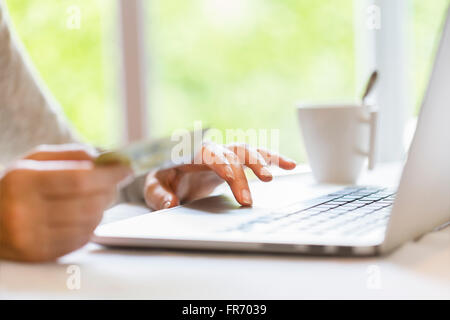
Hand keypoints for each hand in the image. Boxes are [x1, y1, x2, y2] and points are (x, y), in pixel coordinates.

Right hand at [0, 144, 130, 261]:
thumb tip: (110, 159)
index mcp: (24, 180)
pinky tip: (82, 215)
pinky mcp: (37, 254)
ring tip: (95, 199)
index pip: (81, 179)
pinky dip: (90, 225)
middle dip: (110, 192)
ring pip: (89, 223)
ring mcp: (30, 237)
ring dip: (101, 209)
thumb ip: (72, 155)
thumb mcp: (36, 160)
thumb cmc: (17, 185)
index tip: (126, 169)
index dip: (110, 175)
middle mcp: (24, 211)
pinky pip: (80, 240)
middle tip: (113, 184)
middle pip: (89, 204)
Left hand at [144, 143, 295, 209]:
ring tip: (285, 168)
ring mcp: (223, 155)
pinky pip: (255, 156)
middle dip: (244, 173)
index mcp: (190, 154)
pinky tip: (290, 165)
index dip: (222, 164)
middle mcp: (210, 151)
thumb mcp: (153, 187)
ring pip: (247, 150)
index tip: (233, 179)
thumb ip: (158, 194)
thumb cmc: (162, 179)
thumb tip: (170, 203)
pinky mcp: (233, 162)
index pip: (210, 154)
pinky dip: (272, 159)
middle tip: (248, 200)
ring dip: (265, 160)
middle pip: (232, 153)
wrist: (169, 174)